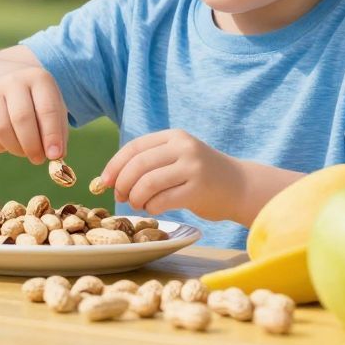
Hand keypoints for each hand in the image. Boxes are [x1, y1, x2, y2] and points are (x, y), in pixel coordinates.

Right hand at [0, 65, 67, 164]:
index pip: (47, 109)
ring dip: (14, 148)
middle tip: (38, 159)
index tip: (55, 156)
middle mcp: (13, 80)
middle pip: (21, 118)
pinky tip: (6, 145)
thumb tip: (56, 156)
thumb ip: (58, 133)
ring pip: (0, 128)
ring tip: (23, 150)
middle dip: (31, 145)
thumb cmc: (37, 103)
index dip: (52, 136)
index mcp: (38, 78)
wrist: (6, 84)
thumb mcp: (54, 109)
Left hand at [97, 129, 240, 220]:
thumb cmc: (201, 175)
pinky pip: (162, 200)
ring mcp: (193, 167)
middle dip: (123, 184)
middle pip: (138, 165)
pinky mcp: (198, 189)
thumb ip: (150, 161)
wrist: (240, 186)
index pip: (134, 147)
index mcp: (174, 136)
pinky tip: (154, 208)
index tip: (103, 182)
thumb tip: (111, 179)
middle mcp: (183, 147)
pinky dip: (152, 207)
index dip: (115, 166)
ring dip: (136, 198)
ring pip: (148, 183)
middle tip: (120, 197)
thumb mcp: (178, 156)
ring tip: (137, 203)